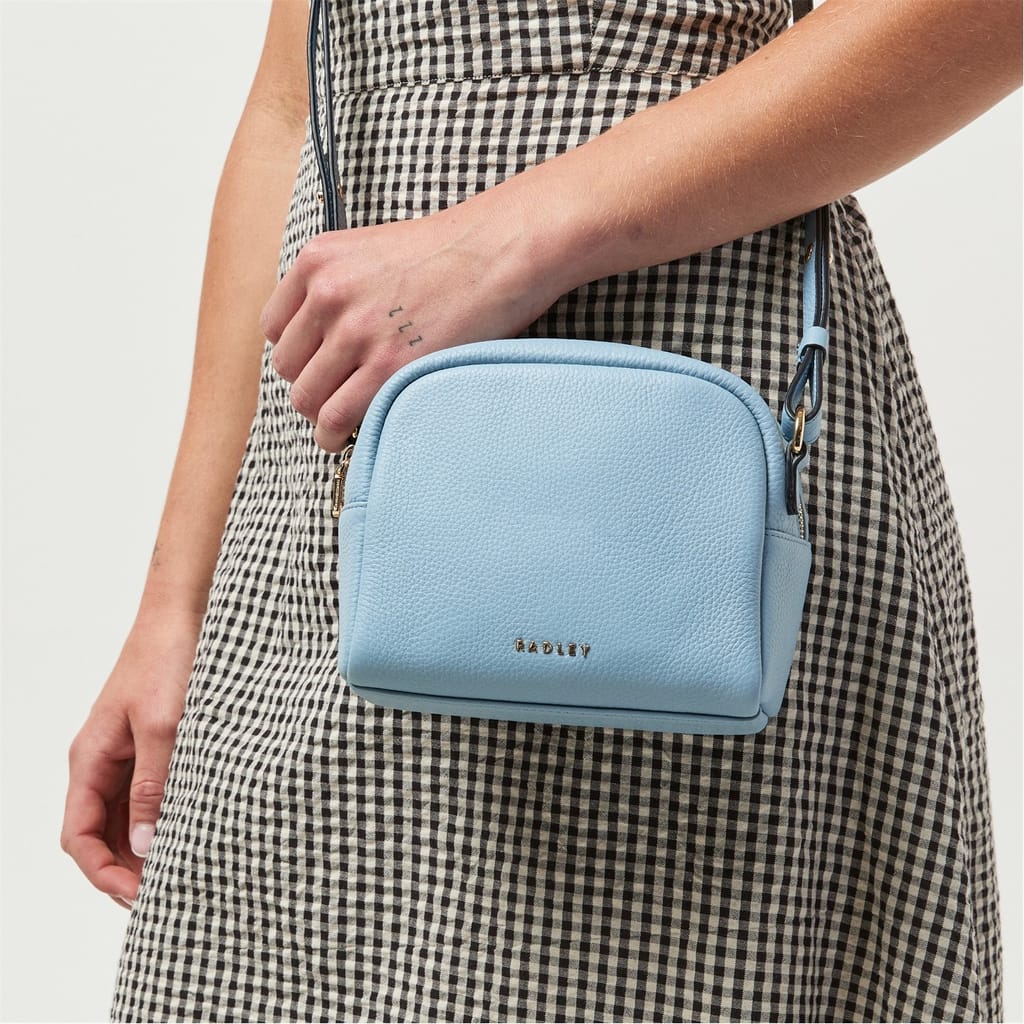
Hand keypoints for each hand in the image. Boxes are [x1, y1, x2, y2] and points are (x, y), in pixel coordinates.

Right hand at [60, 608, 201, 908]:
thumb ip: (153, 784)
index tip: (139, 895)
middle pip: (103, 834)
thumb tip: (147, 844)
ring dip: (150, 844)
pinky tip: (195, 827)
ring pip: (129, 817)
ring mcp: (128, 754)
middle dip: (128, 868)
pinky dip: (167, 816)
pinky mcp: (155, 744)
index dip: (103, 873)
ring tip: (185, 867)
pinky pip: (153, 793)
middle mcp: (103, 762)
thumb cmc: (168, 659)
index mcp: (90, 760)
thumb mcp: (162, 725)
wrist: (186, 613)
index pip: (79, 836)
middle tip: (170, 891)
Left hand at [259, 195, 558, 451]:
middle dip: (311, 386)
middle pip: (288, 366)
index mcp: (319, 260)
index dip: (298, 353)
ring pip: (307, 397)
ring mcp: (356, 332)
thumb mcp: (376, 250)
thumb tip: (330, 337)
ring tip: (341, 423)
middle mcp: (328, 293)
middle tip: (337, 396)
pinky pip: (337, 416)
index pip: (275, 327)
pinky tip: (347, 436)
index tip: (318, 367)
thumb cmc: (455, 252)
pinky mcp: (388, 366)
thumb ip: (344, 285)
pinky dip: (335, 434)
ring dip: (321, 416)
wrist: (502, 249)